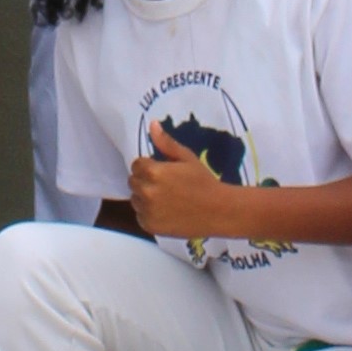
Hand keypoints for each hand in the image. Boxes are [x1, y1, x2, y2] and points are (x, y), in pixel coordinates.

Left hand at [128, 118, 245, 243]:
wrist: (218, 211)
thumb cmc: (204, 182)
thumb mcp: (187, 158)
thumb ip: (166, 143)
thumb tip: (152, 125)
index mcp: (153, 171)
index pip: (136, 165)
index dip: (149, 166)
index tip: (163, 171)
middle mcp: (146, 191)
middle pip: (133, 181)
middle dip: (145, 181)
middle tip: (166, 185)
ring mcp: (147, 211)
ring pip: (135, 199)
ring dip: (145, 197)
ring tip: (166, 199)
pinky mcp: (149, 226)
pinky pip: (140, 216)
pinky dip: (149, 214)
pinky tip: (167, 212)